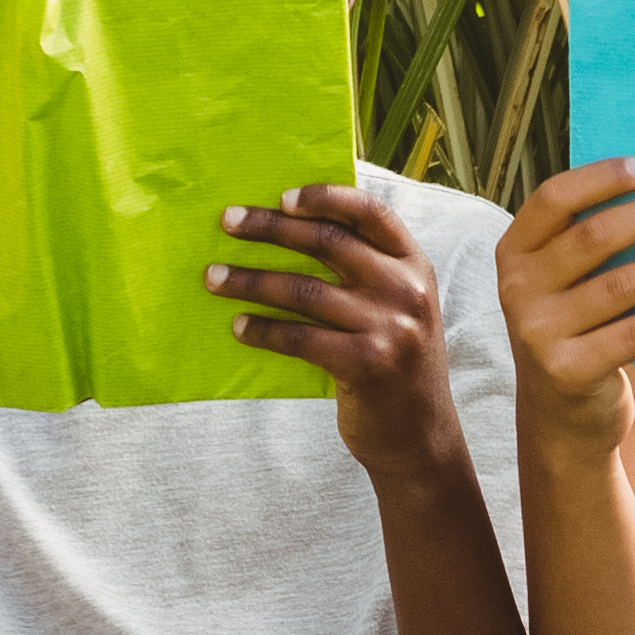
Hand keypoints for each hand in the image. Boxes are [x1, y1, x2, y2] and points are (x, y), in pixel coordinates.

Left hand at [212, 184, 472, 490]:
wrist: (420, 437)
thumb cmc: (394, 365)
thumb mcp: (397, 310)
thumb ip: (365, 274)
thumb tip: (289, 234)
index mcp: (415, 265)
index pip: (370, 212)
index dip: (325, 197)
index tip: (282, 197)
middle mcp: (407, 290)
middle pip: (327, 242)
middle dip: (271, 228)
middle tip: (228, 222)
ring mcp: (389, 327)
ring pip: (304, 289)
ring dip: (251, 281)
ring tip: (214, 278)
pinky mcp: (366, 363)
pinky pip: (300, 337)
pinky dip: (264, 330)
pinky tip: (239, 327)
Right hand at [494, 155, 634, 461]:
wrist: (561, 416)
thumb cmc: (578, 329)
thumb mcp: (564, 283)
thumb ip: (590, 243)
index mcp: (514, 252)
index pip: (554, 199)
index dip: (602, 178)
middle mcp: (518, 289)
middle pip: (594, 237)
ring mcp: (539, 332)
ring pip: (621, 285)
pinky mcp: (568, 371)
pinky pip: (634, 334)